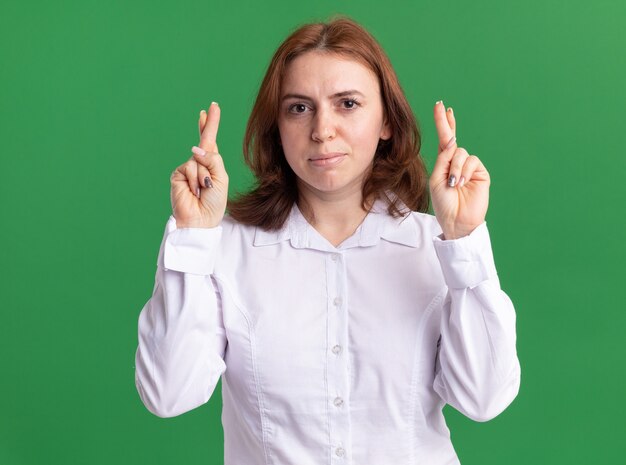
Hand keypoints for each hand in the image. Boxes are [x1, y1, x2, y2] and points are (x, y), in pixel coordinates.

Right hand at [170, 102, 228, 227]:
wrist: (201, 220)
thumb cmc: (214, 202)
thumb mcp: (220, 178)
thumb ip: (212, 160)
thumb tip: (195, 149)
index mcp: (211, 164)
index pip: (210, 142)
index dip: (209, 125)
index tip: (210, 109)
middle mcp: (199, 164)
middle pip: (203, 140)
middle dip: (207, 125)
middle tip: (211, 107)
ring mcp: (188, 169)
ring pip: (199, 159)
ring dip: (204, 176)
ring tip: (204, 190)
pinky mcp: (178, 174)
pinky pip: (190, 167)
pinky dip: (196, 179)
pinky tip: (195, 191)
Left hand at [429, 101, 489, 239]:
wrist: (456, 220)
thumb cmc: (443, 203)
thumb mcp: (436, 179)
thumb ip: (443, 159)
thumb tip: (453, 140)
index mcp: (444, 163)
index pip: (444, 140)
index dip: (443, 124)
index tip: (441, 107)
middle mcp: (457, 162)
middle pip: (453, 139)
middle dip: (447, 123)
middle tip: (443, 107)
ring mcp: (469, 167)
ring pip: (461, 153)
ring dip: (455, 168)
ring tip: (453, 183)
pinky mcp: (480, 173)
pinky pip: (472, 162)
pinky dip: (464, 171)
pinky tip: (461, 183)